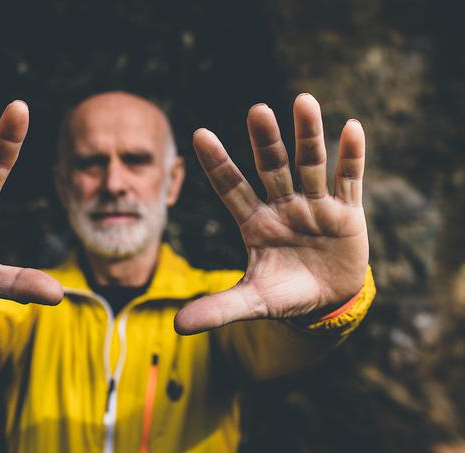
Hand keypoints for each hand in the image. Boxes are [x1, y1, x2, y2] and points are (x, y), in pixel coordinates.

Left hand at [175, 94, 367, 334]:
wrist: (327, 300)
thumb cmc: (285, 295)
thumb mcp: (253, 302)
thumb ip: (218, 309)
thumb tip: (176, 326)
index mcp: (255, 222)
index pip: (231, 188)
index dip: (217, 164)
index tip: (198, 135)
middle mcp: (282, 206)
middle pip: (272, 168)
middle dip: (265, 142)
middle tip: (257, 111)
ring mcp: (315, 205)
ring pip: (311, 164)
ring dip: (309, 135)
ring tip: (304, 101)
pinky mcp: (347, 212)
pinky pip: (349, 180)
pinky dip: (352, 157)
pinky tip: (353, 129)